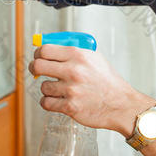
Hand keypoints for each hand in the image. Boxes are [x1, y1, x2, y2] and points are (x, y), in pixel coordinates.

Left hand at [29, 44, 153, 133]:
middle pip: (38, 65)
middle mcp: (73, 70)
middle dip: (35, 68)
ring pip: (43, 86)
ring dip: (48, 88)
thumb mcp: (95, 58)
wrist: (121, 104)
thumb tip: (51, 48)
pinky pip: (46, 103)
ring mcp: (71, 89)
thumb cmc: (108, 81)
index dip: (38, 53)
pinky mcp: (70, 106)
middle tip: (37, 71)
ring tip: (59, 89)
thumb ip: (74, 52)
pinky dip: (50, 102)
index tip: (39, 57)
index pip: (45, 49)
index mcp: (79, 55)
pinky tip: (58, 100)